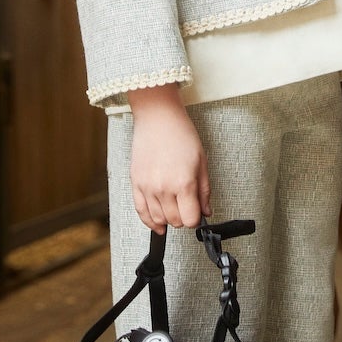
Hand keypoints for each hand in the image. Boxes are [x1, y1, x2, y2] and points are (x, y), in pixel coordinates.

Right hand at [128, 84, 210, 231]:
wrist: (158, 118)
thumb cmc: (180, 133)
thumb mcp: (201, 161)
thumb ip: (204, 190)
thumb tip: (206, 210)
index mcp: (184, 182)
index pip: (190, 219)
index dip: (196, 218)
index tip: (197, 212)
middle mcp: (164, 188)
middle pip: (174, 221)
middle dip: (183, 217)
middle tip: (187, 207)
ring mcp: (147, 187)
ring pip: (157, 219)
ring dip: (167, 219)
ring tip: (174, 209)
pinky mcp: (135, 184)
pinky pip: (140, 212)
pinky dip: (149, 221)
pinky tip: (157, 223)